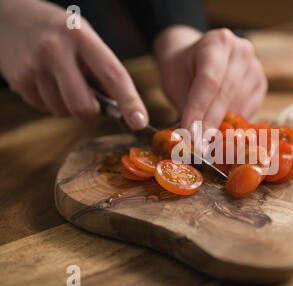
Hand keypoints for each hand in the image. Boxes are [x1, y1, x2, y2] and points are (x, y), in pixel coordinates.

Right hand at [0, 0, 147, 128]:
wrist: (9, 16)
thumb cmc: (58, 31)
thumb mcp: (85, 37)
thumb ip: (102, 68)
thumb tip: (121, 106)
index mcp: (81, 36)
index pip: (113, 75)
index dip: (129, 102)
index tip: (140, 122)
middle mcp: (56, 51)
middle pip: (84, 106)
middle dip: (93, 117)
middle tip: (96, 112)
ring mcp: (34, 67)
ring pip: (63, 111)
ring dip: (70, 107)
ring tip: (64, 83)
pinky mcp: (19, 81)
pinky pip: (45, 109)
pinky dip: (52, 103)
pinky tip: (47, 82)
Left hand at [154, 26, 267, 133]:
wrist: (198, 56)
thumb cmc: (183, 69)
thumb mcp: (175, 81)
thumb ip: (184, 106)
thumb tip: (192, 137)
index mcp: (217, 42)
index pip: (209, 81)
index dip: (199, 110)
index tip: (190, 134)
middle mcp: (241, 50)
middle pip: (226, 93)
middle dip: (210, 123)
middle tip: (198, 145)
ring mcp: (255, 66)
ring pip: (239, 104)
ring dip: (222, 125)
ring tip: (206, 138)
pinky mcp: (261, 83)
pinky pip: (249, 109)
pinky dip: (235, 122)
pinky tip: (221, 126)